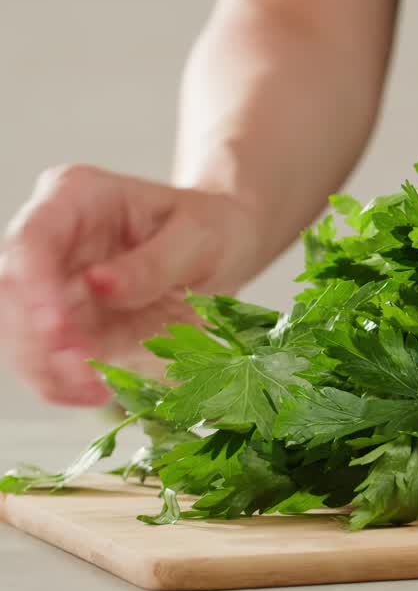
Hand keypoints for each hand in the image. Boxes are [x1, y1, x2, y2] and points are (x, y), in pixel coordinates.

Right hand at [0, 164, 261, 404]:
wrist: (225, 247)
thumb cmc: (212, 229)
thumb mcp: (199, 238)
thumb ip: (152, 262)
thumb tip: (100, 286)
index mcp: (77, 197)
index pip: (33, 237)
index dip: (33, 284)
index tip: (56, 328)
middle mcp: (54, 238)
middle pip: (15, 290)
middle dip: (37, 338)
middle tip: (81, 372)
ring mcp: (55, 281)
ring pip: (22, 330)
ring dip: (46, 367)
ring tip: (91, 390)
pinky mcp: (69, 321)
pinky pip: (49, 355)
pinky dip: (63, 379)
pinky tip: (92, 393)